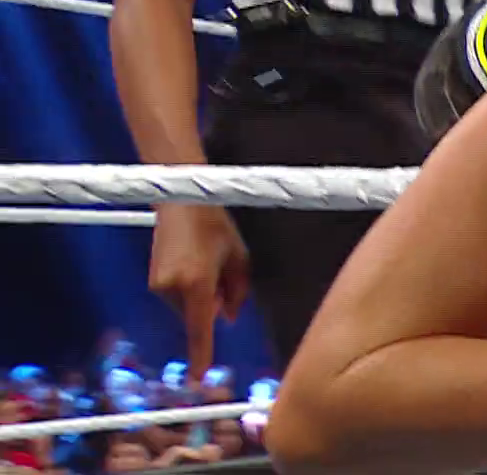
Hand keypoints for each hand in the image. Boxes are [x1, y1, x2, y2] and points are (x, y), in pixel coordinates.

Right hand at [149, 204, 249, 378]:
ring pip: (186, 308)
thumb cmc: (215, 226)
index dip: (201, 355)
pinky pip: (175, 297)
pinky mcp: (152, 281)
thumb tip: (229, 318)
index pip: (200, 329)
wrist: (181, 202)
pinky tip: (193, 263)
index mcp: (198, 282)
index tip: (198, 379)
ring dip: (200, 297)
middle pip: (197, 316)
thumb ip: (238, 292)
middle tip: (223, 278)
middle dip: (212, 307)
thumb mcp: (238, 257)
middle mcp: (173, 288)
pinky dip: (188, 290)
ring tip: (207, 262)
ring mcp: (158, 285)